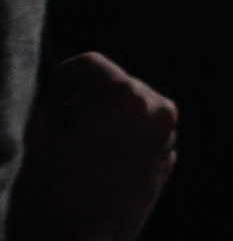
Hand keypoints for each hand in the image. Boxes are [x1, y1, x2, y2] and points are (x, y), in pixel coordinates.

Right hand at [14, 52, 178, 240]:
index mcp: (125, 94)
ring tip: (77, 149)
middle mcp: (156, 108)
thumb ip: (44, 110)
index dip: (63, 77)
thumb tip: (48, 101)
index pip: (91, 65)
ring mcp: (166, 139)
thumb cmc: (54, 197)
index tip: (49, 95)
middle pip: (115, 88)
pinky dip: (122, 143)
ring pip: (131, 114)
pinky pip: (142, 140)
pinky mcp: (166, 167)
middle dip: (86, 102)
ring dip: (106, 122)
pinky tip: (96, 166)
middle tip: (58, 126)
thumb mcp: (36, 145)